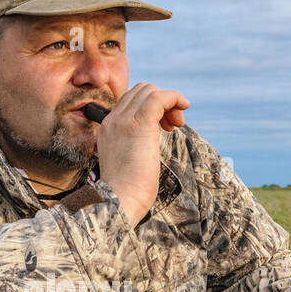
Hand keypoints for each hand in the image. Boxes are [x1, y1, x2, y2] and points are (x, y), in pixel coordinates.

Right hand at [96, 82, 189, 225]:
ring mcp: (123, 121)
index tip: (163, 126)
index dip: (150, 107)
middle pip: (140, 91)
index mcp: (107, 128)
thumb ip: (132, 146)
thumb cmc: (125, 191)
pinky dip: (175, 98)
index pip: (130, 101)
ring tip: (177, 123)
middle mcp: (113, 120)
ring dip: (170, 101)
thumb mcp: (125, 162)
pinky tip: (183, 108)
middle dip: (162, 101)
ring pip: (150, 90)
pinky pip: (160, 97)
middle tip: (172, 125)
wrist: (118, 200)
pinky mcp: (139, 125)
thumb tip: (147, 143)